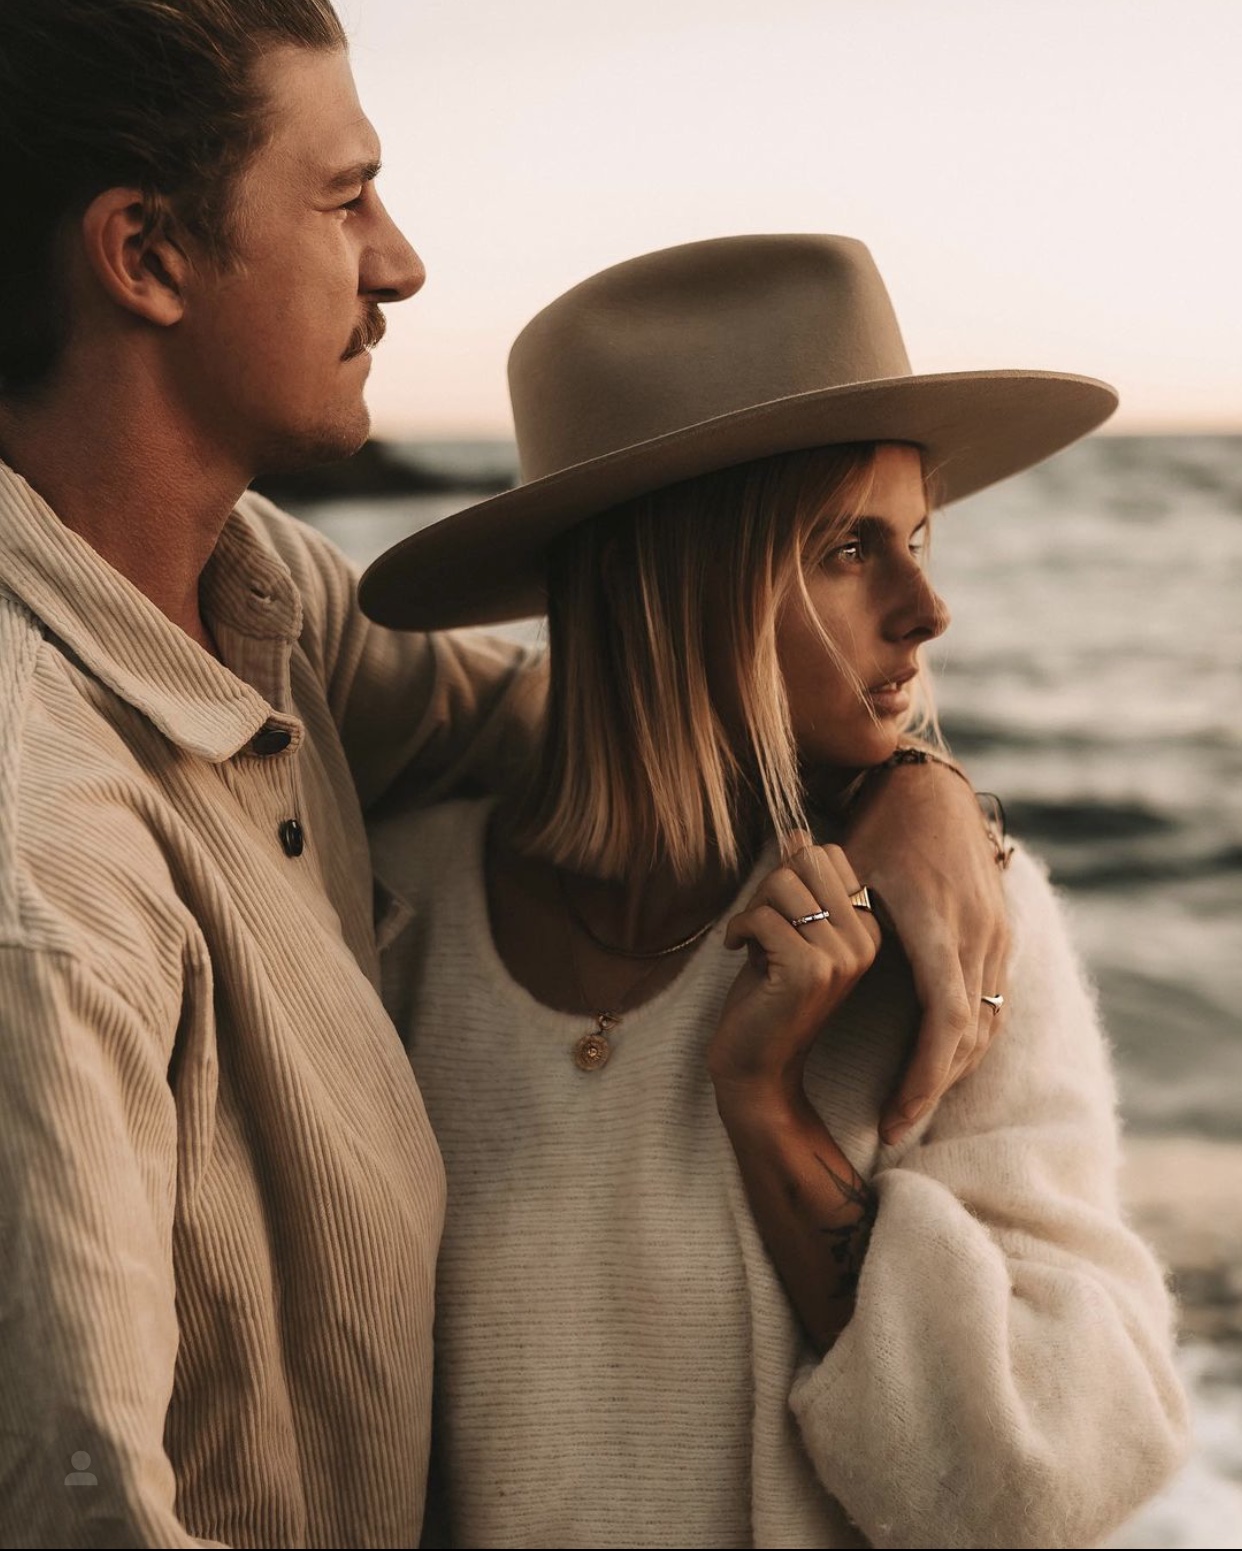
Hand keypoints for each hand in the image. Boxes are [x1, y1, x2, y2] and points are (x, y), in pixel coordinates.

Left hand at [709, 839, 882, 1099]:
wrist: (758, 1067)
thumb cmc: (768, 996)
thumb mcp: (786, 929)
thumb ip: (795, 884)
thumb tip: (797, 831)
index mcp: (868, 926)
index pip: (826, 855)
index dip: (788, 873)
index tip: (776, 914)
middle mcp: (865, 939)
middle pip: (806, 861)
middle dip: (769, 885)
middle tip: (759, 924)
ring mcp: (841, 956)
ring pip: (782, 884)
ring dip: (752, 908)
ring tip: (750, 941)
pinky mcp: (809, 970)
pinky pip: (762, 916)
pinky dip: (738, 928)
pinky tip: (736, 952)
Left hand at [844, 759, 1009, 1143]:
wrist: (935, 789)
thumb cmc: (884, 823)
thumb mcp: (852, 861)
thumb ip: (818, 900)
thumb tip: (777, 941)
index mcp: (940, 924)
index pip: (946, 1020)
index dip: (925, 1076)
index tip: (894, 1116)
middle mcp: (979, 935)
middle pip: (971, 1037)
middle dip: (935, 1088)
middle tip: (898, 1126)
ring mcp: (998, 935)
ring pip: (988, 1025)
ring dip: (953, 1069)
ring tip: (913, 1104)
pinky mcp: (1001, 932)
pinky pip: (994, 1002)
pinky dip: (966, 1038)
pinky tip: (938, 1058)